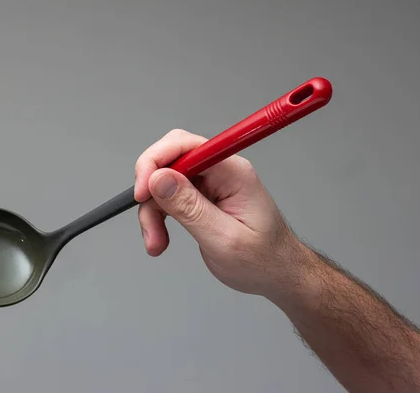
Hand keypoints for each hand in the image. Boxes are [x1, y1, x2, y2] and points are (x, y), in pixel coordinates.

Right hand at [134, 129, 301, 296]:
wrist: (277, 275)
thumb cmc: (263, 260)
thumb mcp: (223, 239)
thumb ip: (190, 208)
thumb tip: (158, 179)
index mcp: (233, 172)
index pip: (186, 145)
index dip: (156, 161)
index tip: (142, 191)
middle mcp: (221, 171)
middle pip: (169, 160)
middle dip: (150, 191)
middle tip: (147, 222)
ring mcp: (211, 183)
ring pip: (163, 183)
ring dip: (152, 212)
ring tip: (156, 243)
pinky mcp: (201, 196)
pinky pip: (168, 197)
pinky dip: (157, 218)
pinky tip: (160, 239)